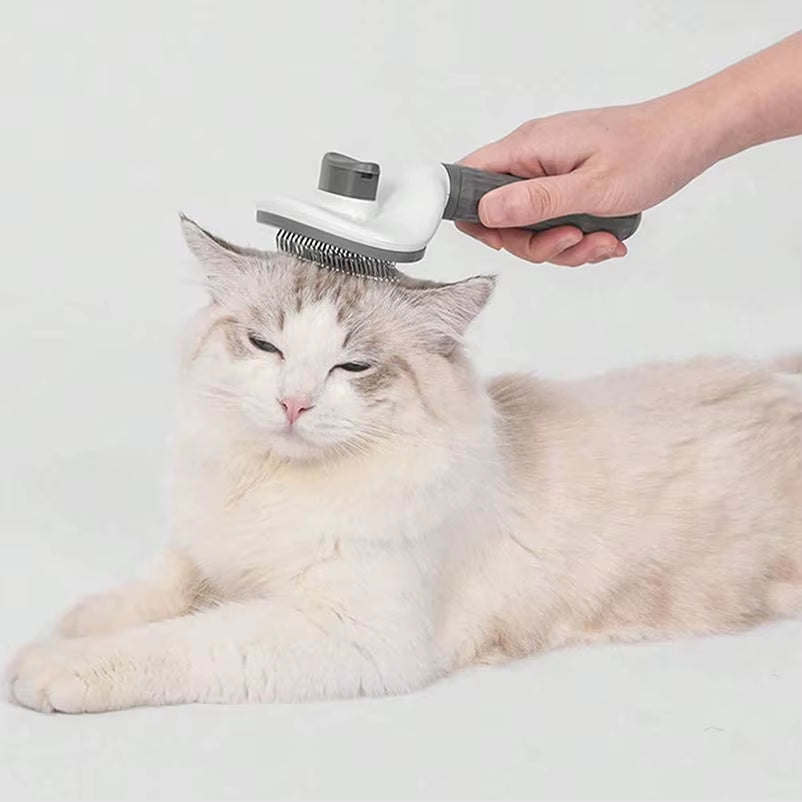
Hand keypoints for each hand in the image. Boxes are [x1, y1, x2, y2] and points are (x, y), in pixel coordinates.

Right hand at [457, 97, 715, 265]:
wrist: (690, 138)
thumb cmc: (649, 153)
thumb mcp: (592, 187)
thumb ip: (536, 201)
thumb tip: (485, 210)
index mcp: (528, 148)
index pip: (468, 178)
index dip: (473, 216)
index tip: (503, 240)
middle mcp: (533, 159)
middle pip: (501, 217)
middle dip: (535, 243)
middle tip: (571, 241)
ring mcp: (550, 173)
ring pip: (532, 228)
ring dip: (565, 247)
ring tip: (602, 241)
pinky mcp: (568, 186)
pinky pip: (556, 224)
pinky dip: (580, 240)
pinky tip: (608, 238)